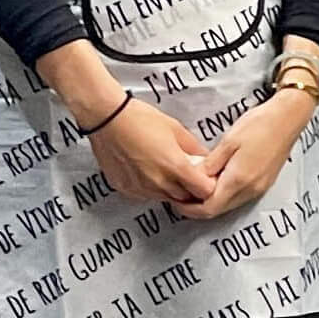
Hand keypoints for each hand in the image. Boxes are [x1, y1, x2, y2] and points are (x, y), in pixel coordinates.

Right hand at [89, 96, 217, 207]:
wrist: (109, 120)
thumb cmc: (141, 119)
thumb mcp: (177, 130)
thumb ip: (194, 149)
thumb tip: (206, 159)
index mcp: (175, 166)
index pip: (204, 191)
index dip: (209, 185)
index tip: (207, 178)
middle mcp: (158, 182)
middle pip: (186, 198)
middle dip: (191, 189)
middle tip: (190, 174)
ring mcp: (141, 188)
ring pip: (166, 198)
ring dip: (172, 189)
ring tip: (168, 170)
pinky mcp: (126, 189)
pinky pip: (146, 195)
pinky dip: (153, 188)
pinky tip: (150, 171)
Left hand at [172, 91, 311, 219]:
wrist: (289, 117)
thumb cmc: (259, 124)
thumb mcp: (228, 142)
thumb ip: (210, 165)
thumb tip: (192, 179)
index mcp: (238, 180)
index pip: (208, 208)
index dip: (188, 208)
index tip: (175, 198)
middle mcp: (250, 190)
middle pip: (217, 211)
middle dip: (197, 206)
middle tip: (182, 192)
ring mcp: (259, 188)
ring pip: (228, 205)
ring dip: (211, 201)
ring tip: (197, 185)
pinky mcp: (265, 183)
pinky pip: (239, 197)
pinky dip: (225, 194)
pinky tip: (218, 180)